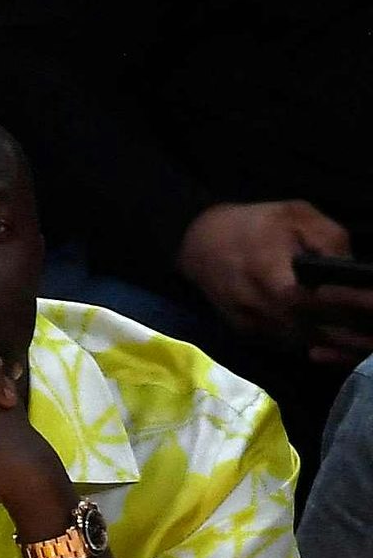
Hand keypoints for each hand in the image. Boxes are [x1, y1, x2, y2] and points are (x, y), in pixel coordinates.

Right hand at [178, 199, 348, 345]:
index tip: (365, 305)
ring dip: (325, 341)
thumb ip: (328, 239)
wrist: (201, 242)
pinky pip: (282, 343)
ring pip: (295, 341)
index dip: (338, 307)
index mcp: (268, 271)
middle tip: (366, 330)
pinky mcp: (244, 330)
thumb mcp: (297, 215)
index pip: (307, 301)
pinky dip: (305, 340)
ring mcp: (247, 320)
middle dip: (339, 331)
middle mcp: (254, 303)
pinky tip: (325, 334)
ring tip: (354, 336)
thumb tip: (353, 268)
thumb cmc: (255, 224)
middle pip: (305, 329)